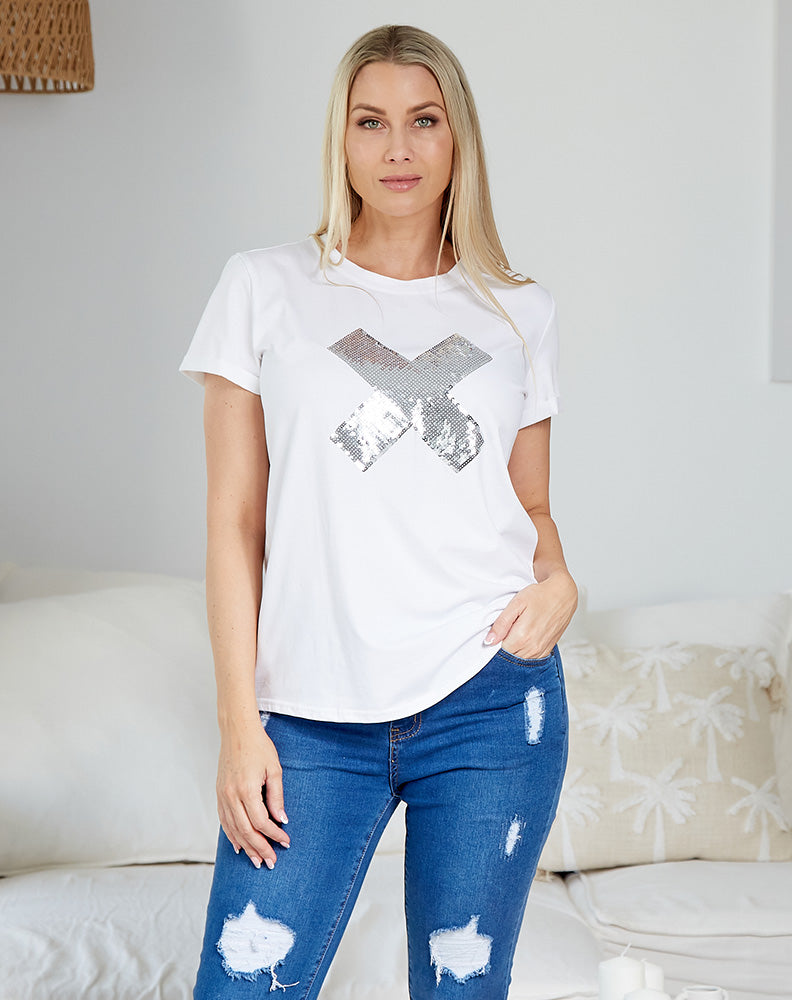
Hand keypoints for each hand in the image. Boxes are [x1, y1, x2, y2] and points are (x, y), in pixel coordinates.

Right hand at [216, 717, 289, 869]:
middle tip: (271, 862)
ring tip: (256, 860)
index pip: (261, 822)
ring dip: (246, 847)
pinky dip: (231, 835)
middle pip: (246, 830)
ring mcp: (223, 795)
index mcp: (247, 789)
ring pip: (233, 829)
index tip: (285, 842)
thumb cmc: (258, 747)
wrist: (236, 731)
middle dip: (260, 848)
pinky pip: (224, 821)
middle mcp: (231, 795)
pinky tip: (239, 846)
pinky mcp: (219, 794)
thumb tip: (281, 820)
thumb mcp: (274, 769)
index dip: (274, 834)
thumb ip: (277, 797)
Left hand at [487, 571, 576, 658]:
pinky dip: (526, 650)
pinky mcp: (547, 650)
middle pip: (510, 655)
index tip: (500, 629)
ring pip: (520, 658)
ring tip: (520, 630)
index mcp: (522, 637)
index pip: (500, 649)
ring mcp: (541, 650)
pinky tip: (527, 636)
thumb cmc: (540, 596)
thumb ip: (501, 624)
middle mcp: (533, 647)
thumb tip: (489, 641)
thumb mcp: (516, 604)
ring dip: (516, 648)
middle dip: (506, 644)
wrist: (563, 594)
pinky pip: (531, 658)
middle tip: (510, 627)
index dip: (497, 639)